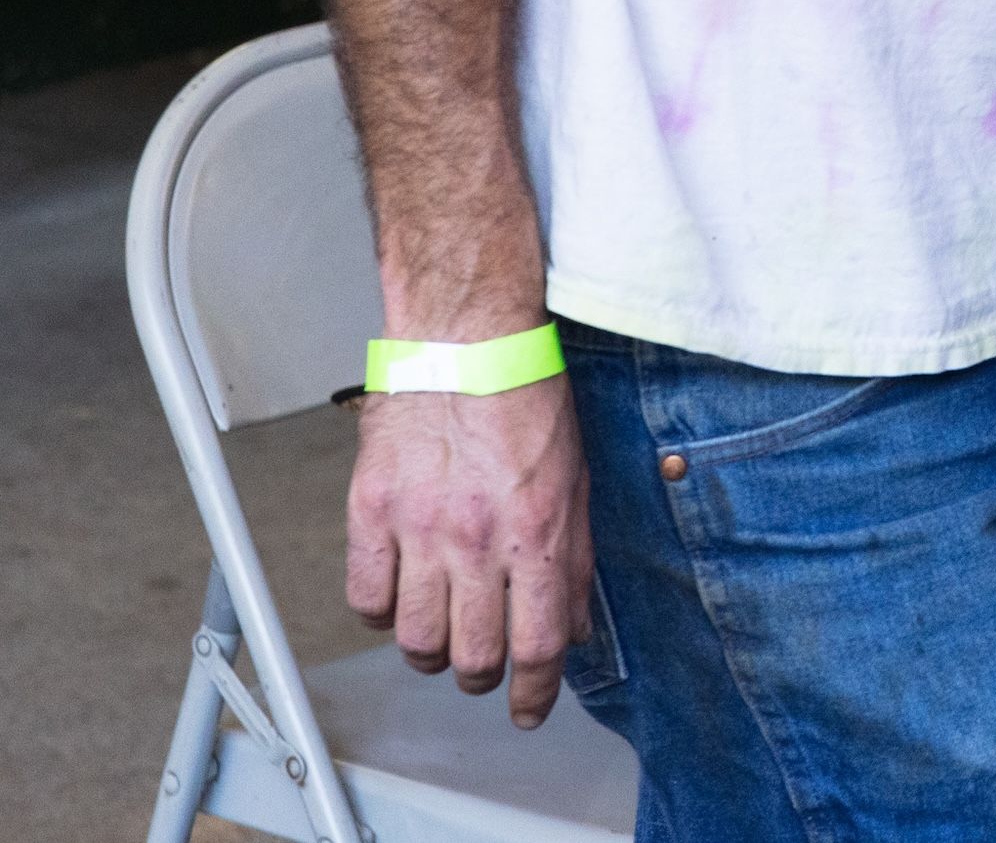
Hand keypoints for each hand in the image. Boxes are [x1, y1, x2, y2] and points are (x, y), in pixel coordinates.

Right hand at [345, 371, 591, 726]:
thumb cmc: (525, 398)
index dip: (535, 693)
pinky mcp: (370, 514)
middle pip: (473, 657)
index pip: (537, 645)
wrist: (465, 340)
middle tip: (486, 666)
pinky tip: (402, 595)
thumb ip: (574, 560)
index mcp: (537, 531)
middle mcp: (477, 539)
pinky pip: (366, 600)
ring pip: (416, 641)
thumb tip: (572, 626)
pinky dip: (384, 613)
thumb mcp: (576, 480)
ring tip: (444, 633)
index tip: (530, 709)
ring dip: (433, 652)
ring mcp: (418, 529)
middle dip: (484, 676)